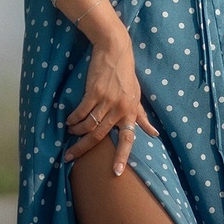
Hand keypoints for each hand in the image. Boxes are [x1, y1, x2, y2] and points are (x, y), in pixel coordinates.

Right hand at [62, 37, 160, 174]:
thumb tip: (154, 134)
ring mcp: (107, 100)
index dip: (122, 156)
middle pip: (99, 136)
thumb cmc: (126, 75)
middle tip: (70, 157)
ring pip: (88, 125)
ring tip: (70, 132)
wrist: (115, 50)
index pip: (128, 139)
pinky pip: (81, 112)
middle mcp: (120, 109)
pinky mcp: (94, 92)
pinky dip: (73, 119)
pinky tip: (69, 121)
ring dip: (77, 132)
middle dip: (83, 149)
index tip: (116, 172)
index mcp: (130, 112)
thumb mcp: (137, 96)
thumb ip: (142, 116)